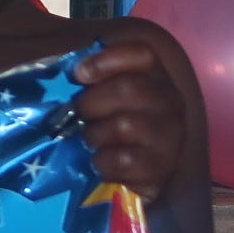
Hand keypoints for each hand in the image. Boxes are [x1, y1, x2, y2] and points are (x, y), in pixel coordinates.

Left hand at [73, 41, 186, 200]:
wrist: (129, 177)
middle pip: (129, 88)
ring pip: (124, 125)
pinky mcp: (162, 169)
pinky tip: (101, 163)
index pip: (142, 54)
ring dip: (95, 134)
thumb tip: (62, 64)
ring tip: (90, 141)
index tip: (79, 74)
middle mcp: (170, 102)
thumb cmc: (107, 128)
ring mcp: (171, 136)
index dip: (107, 60)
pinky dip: (103, 162)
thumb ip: (86, 77)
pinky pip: (124, 159)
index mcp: (155, 76)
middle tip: (77, 115)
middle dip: (91, 102)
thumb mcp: (98, 96)